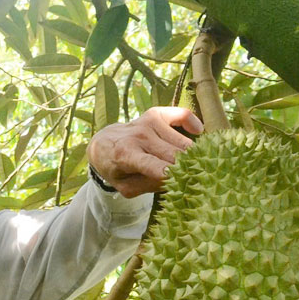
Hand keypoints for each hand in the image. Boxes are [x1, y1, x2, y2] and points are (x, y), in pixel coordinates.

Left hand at [87, 106, 203, 196]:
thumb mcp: (126, 186)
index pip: (152, 165)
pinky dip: (193, 124)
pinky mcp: (157, 113)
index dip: (169, 173)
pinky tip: (196, 133)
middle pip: (175, 155)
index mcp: (127, 156)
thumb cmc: (116, 169)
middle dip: (186, 168)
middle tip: (193, 177)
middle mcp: (139, 136)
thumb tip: (174, 179)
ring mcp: (149, 123)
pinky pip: (183, 115)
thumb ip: (148, 185)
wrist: (103, 143)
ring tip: (188, 163)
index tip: (183, 179)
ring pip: (184, 143)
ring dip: (189, 155)